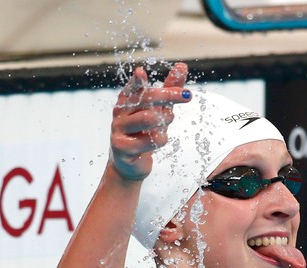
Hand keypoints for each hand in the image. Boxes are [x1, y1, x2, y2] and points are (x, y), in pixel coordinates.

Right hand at [110, 63, 190, 180]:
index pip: (133, 87)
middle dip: (169, 96)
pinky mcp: (122, 147)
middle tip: (188, 95)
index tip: (142, 73)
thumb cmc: (144, 132)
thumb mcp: (159, 109)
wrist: (130, 163)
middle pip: (146, 99)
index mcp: (127, 100)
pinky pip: (149, 140)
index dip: (137, 81)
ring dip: (164, 121)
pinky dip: (160, 140)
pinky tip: (155, 142)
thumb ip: (169, 89)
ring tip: (164, 126)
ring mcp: (118, 129)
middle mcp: (120, 112)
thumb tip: (182, 66)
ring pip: (149, 119)